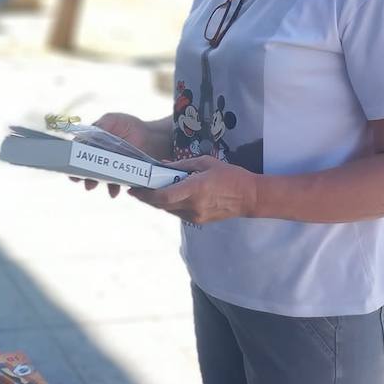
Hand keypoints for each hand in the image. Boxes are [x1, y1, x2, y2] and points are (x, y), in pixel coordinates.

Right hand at [67, 112, 150, 198]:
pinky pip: (114, 183)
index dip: (72, 160)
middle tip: (82, 180)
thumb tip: (88, 134)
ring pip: (98, 177)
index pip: (78, 151)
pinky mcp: (120, 175)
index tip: (70, 168)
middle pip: (86, 167)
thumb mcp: (112, 120)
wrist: (152, 137)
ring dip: (95, 183)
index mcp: (92, 142)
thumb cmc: (129, 126)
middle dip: (82, 176)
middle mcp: (98, 155)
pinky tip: (114, 192)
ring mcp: (108, 166)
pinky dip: (113, 188)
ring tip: (93, 186)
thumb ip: (100, 126)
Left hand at [129, 155, 259, 222]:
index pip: (164, 196)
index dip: (145, 194)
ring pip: (168, 210)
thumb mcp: (206, 162)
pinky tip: (166, 196)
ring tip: (147, 191)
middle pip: (161, 205)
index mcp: (195, 188)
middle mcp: (193, 205)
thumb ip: (182, 165)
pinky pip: (177, 213)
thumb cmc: (230, 175)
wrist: (249, 197)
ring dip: (156, 202)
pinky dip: (169, 205)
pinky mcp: (198, 221)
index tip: (134, 188)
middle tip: (135, 189)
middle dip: (145, 198)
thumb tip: (162, 165)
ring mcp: (196, 216)